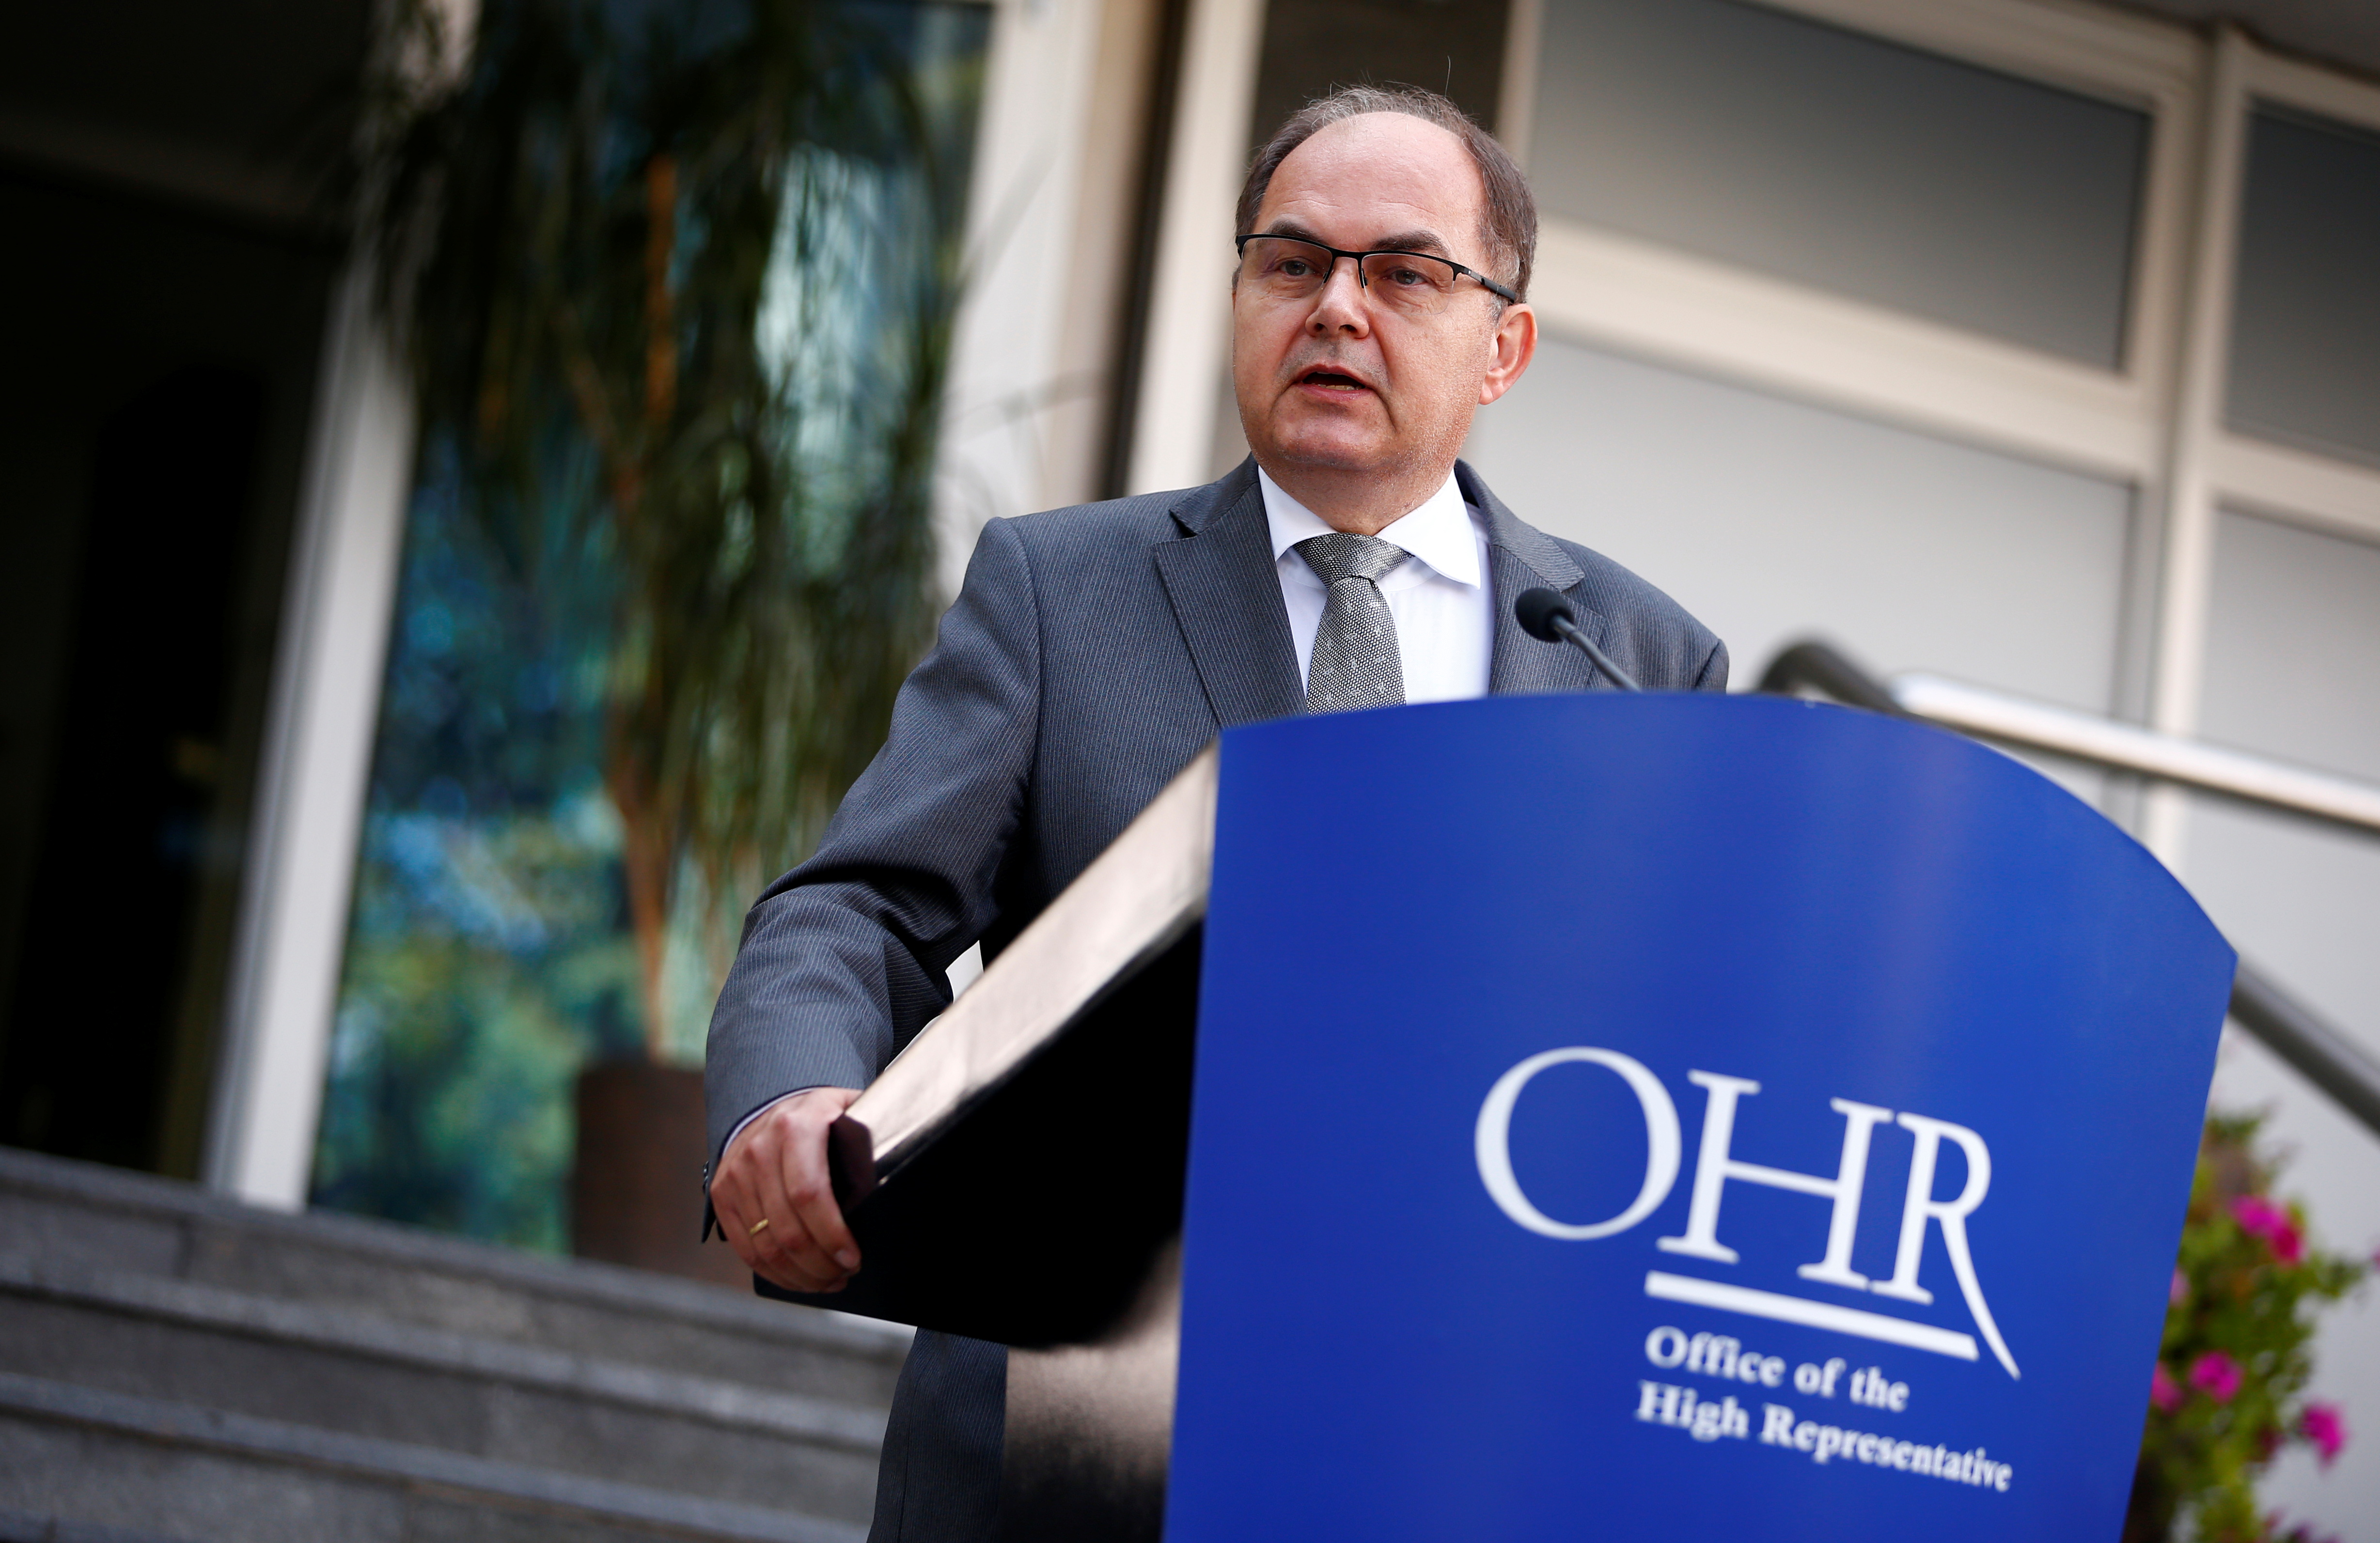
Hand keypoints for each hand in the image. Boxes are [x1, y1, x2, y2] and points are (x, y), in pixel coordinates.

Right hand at [711, 1087, 864, 1292]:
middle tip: (844, 1274)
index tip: (853, 1258)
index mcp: (797, 1126)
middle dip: (820, 1264)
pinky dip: (773, 1273)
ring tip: (827, 1282)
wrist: (771, 1106)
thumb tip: (902, 1168)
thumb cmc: (823, 1118)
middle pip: (787, 1229)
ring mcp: (736, 1173)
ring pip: (765, 1245)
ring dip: (799, 1275)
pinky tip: (798, 1279)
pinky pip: (745, 1248)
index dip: (831, 1234)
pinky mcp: (722, 1194)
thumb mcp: (849, 1112)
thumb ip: (873, 1134)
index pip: (809, 1192)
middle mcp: (760, 1149)